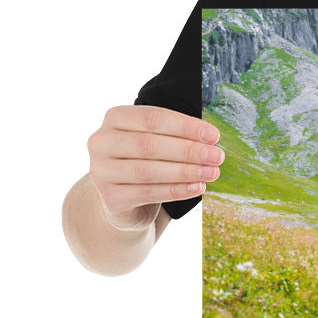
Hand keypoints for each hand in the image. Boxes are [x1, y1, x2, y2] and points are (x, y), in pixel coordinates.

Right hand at [87, 105, 224, 229]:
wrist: (124, 200)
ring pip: (148, 170)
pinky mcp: (110, 197)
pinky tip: (198, 188)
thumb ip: (177, 135)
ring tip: (212, 173)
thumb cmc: (147, 160)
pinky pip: (148, 193)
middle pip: (149, 144)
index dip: (185, 126)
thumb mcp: (157, 140)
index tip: (214, 136)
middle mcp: (101, 142)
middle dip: (188, 150)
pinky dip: (176, 190)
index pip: (152, 118)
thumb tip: (212, 139)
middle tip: (217, 156)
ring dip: (185, 171)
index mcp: (115, 118)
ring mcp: (101, 171)